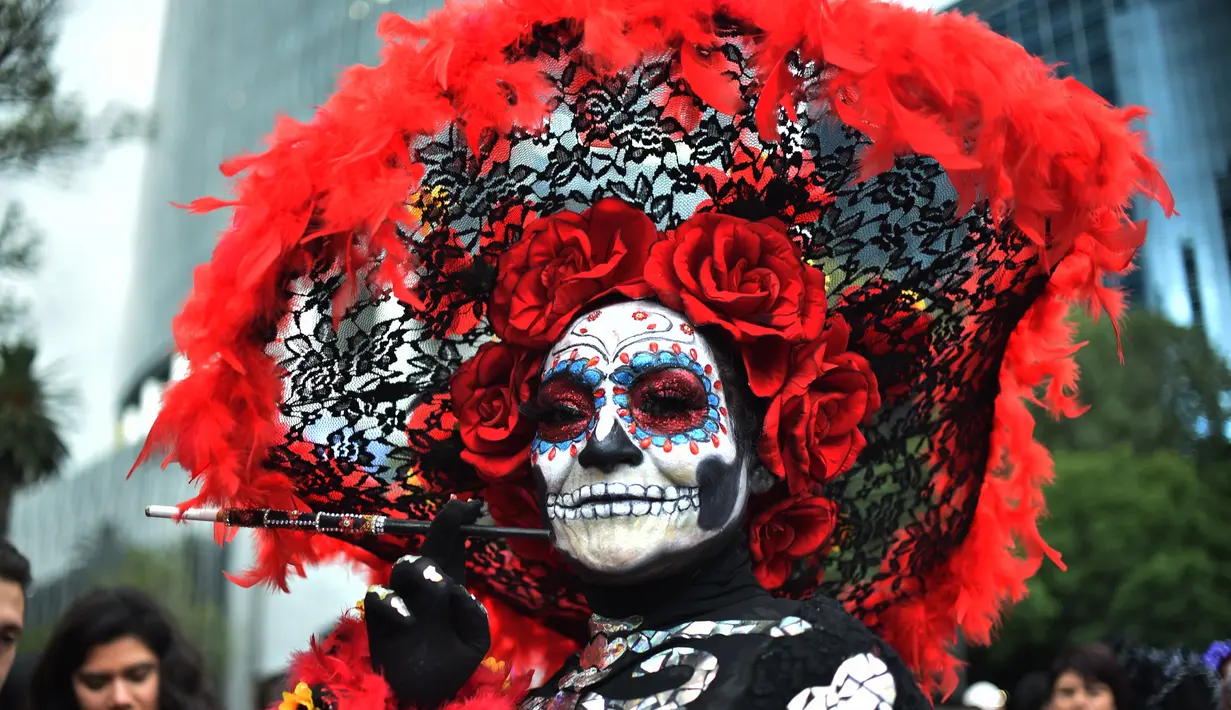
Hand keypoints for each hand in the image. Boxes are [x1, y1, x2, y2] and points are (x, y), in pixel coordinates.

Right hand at [365, 499, 490, 706]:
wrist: (422, 695)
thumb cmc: (450, 664)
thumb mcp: (474, 642)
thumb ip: (473, 616)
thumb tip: (460, 592)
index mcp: (450, 585)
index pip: (454, 545)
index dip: (459, 522)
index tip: (471, 505)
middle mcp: (425, 586)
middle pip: (430, 547)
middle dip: (442, 530)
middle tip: (456, 523)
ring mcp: (401, 598)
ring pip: (405, 565)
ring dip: (422, 570)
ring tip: (439, 585)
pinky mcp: (379, 617)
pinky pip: (379, 596)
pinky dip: (393, 603)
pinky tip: (409, 620)